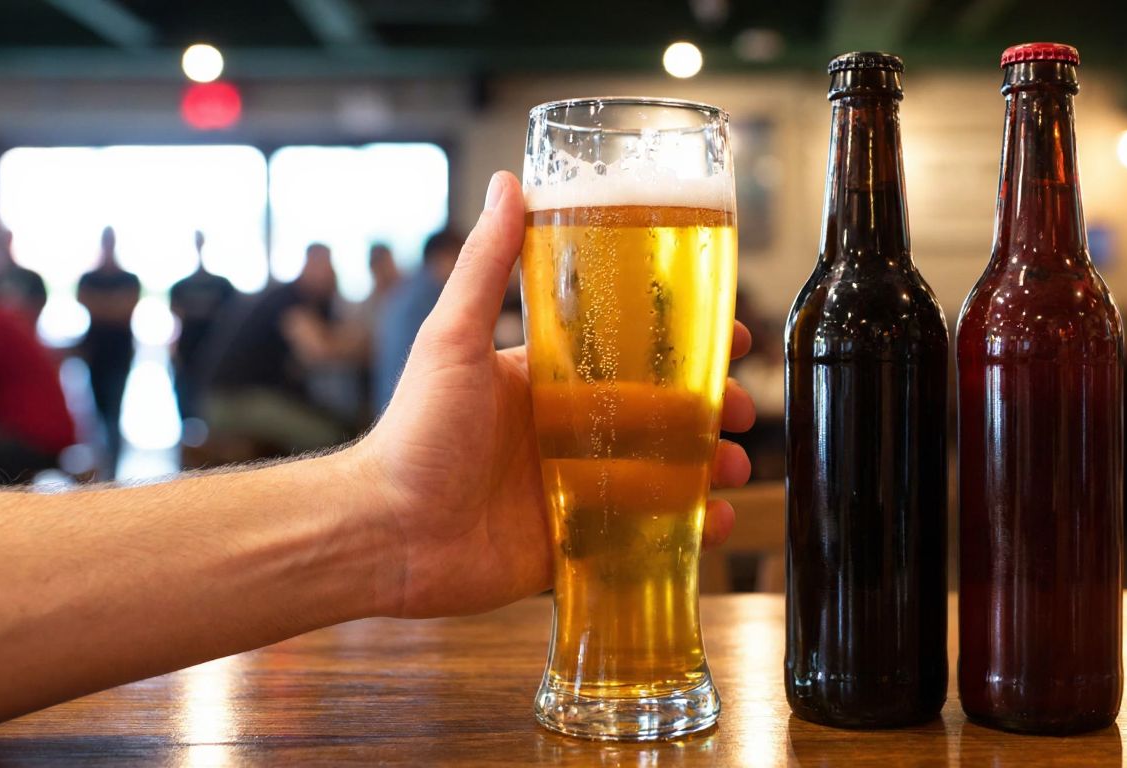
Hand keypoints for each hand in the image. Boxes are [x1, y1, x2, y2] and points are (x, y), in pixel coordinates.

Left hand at [351, 171, 755, 618]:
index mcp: (546, 384)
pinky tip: (713, 525)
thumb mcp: (453, 339)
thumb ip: (486, 265)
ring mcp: (573, 492)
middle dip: (709, 414)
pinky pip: (640, 536)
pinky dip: (684, 531)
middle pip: (659, 418)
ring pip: (661, 476)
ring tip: (738, 471)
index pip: (631, 357)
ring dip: (707, 471)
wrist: (384, 531)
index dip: (684, 349)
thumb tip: (509, 182)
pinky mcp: (572, 544)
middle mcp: (566, 435)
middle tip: (742, 415)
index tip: (731, 338)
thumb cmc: (413, 432)